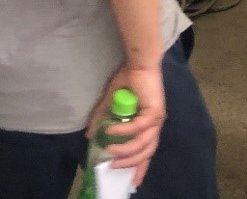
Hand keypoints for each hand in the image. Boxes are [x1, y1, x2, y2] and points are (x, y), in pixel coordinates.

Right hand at [87, 65, 165, 186]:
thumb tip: (89, 135)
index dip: (140, 167)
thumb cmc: (128, 80)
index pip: (146, 151)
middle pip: (146, 152)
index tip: (133, 183)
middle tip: (114, 166)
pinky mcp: (155, 112)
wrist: (137, 63)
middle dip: (131, 163)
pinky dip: (124, 132)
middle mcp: (155, 125)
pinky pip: (138, 128)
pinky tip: (111, 131)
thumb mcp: (111, 103)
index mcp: (148, 125)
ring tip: (109, 150)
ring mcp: (157, 119)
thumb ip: (102, 118)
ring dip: (125, 149)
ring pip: (143, 144)